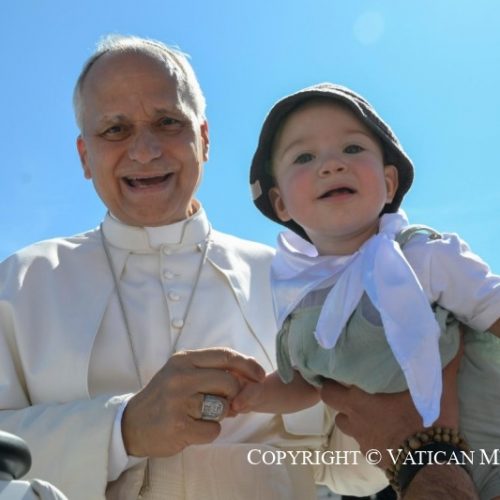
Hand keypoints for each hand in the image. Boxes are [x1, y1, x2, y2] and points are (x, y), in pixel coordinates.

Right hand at [121, 348, 264, 456]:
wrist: (132, 424)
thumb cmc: (164, 396)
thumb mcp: (182, 373)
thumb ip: (210, 370)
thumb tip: (247, 377)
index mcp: (184, 359)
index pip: (225, 356)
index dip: (247, 365)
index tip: (260, 374)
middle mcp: (181, 377)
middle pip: (229, 382)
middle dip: (234, 395)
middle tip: (223, 402)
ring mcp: (180, 402)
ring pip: (223, 407)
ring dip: (219, 415)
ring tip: (199, 414)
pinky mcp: (180, 426)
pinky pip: (214, 430)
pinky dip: (208, 432)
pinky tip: (192, 428)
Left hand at [320, 339, 462, 468]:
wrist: (428, 463)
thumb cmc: (425, 420)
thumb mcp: (435, 386)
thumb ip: (439, 361)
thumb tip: (452, 337)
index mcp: (359, 396)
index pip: (329, 382)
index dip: (332, 374)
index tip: (339, 365)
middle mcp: (353, 416)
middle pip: (329, 400)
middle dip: (336, 392)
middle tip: (349, 385)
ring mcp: (360, 437)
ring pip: (343, 421)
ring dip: (350, 414)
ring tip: (365, 407)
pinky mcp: (370, 454)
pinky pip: (362, 441)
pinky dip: (367, 434)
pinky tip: (382, 430)